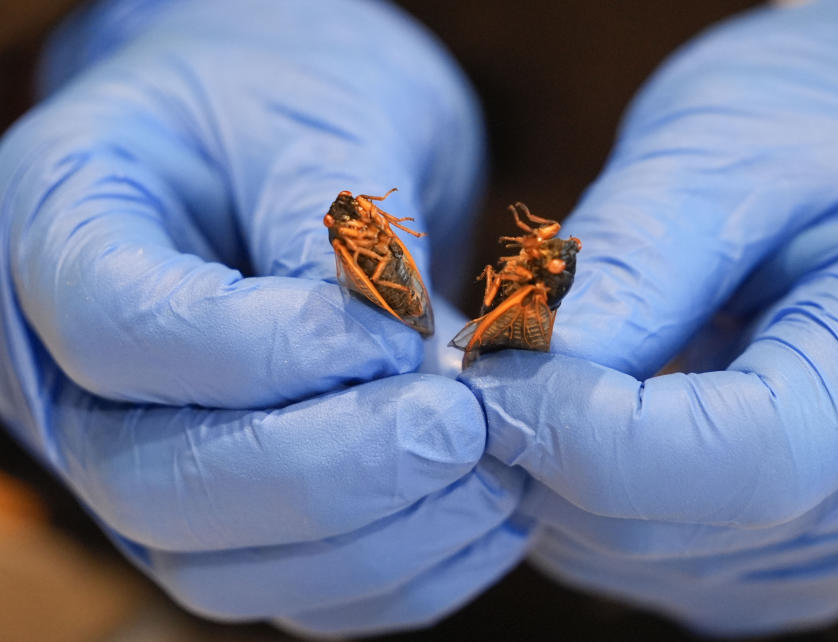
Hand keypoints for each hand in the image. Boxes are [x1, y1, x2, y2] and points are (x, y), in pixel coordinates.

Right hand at [0, 0, 526, 634]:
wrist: (288, 139)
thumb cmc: (292, 100)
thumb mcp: (319, 120)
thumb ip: (346, 238)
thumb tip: (394, 363)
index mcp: (57, 229)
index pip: (120, 328)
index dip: (264, 350)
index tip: (395, 334)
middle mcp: (69, 372)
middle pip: (155, 481)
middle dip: (331, 471)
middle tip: (461, 428)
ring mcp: (143, 456)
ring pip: (222, 567)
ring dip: (376, 540)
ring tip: (495, 473)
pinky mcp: (226, 512)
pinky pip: (294, 589)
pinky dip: (398, 572)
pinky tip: (486, 514)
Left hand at [461, 0, 837, 634]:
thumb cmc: (833, 126)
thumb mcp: (739, 147)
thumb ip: (638, 258)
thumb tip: (521, 363)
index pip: (744, 460)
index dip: (587, 425)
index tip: (492, 364)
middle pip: (667, 525)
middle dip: (544, 445)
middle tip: (493, 354)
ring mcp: (830, 540)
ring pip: (632, 554)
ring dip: (553, 469)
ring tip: (555, 363)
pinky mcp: (774, 552)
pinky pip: (642, 555)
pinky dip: (582, 490)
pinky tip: (598, 403)